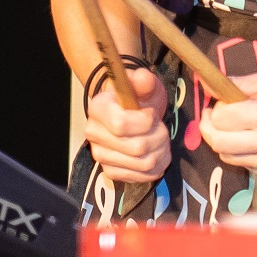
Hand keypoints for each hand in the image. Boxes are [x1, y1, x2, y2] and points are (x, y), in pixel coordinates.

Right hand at [83, 66, 171, 183]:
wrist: (126, 113)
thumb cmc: (135, 98)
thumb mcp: (142, 84)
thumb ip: (144, 80)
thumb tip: (143, 79)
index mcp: (97, 109)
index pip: (121, 125)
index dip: (145, 122)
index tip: (151, 114)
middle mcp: (94, 134)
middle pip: (137, 147)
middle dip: (159, 137)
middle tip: (161, 128)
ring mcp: (101, 155)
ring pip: (144, 163)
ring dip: (162, 152)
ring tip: (161, 140)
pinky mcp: (111, 171)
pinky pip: (142, 177)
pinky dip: (157, 167)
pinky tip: (156, 153)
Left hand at [194, 73, 256, 169]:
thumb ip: (236, 83)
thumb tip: (206, 82)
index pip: (221, 117)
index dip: (216, 106)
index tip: (222, 98)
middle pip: (217, 140)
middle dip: (209, 124)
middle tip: (214, 112)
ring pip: (223, 154)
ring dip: (217, 137)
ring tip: (229, 122)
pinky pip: (236, 161)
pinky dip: (230, 149)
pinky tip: (239, 135)